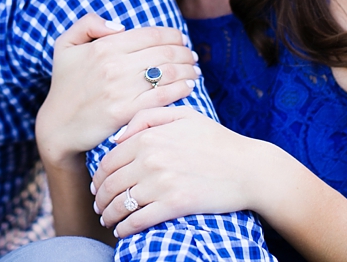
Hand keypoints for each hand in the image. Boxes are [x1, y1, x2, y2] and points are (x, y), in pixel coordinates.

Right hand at [36, 14, 200, 168]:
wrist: (58, 126)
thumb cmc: (65, 84)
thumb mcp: (65, 45)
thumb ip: (88, 23)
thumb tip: (120, 27)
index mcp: (104, 46)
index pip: (152, 34)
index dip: (173, 35)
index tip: (181, 40)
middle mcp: (113, 65)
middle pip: (165, 52)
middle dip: (185, 52)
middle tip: (192, 56)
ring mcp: (120, 90)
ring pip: (168, 72)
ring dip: (188, 69)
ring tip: (194, 71)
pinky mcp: (126, 112)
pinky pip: (163, 96)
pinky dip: (181, 89)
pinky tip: (189, 87)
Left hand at [91, 106, 269, 237]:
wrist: (249, 168)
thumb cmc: (218, 140)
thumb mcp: (184, 115)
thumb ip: (148, 117)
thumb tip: (118, 137)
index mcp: (150, 137)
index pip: (109, 161)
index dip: (98, 178)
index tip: (97, 187)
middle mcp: (151, 159)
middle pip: (110, 184)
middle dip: (100, 199)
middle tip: (99, 207)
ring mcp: (162, 183)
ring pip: (121, 204)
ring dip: (109, 215)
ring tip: (108, 220)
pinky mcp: (174, 204)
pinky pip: (138, 220)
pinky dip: (125, 228)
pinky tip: (122, 231)